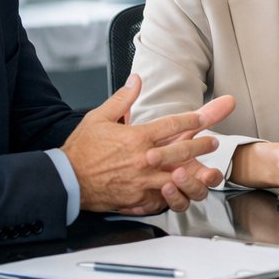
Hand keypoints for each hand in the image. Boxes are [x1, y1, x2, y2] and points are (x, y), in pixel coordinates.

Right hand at [61, 76, 234, 212]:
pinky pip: (161, 197)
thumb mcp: (99, 117)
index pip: (173, 125)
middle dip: (201, 145)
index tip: (204, 118)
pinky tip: (183, 189)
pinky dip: (173, 193)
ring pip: (177, 176)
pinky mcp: (137, 198)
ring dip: (194, 171)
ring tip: (206, 168)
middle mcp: (143, 159)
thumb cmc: (81, 150)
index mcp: (137, 137)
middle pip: (181, 150)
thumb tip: (136, 80)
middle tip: (213, 142)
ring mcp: (142, 180)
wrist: (66, 180)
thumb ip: (123, 99)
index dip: (193, 119)